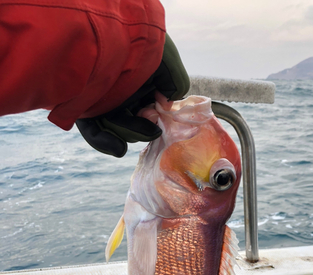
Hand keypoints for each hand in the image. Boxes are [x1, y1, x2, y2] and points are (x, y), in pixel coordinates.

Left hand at [75, 34, 189, 157]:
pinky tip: (118, 148)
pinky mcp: (86, 109)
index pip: (152, 112)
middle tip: (147, 117)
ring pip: (118, 130)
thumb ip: (175, 83)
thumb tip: (167, 104)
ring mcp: (105, 103)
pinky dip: (106, 142)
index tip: (158, 113)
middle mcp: (123, 94)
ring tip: (131, 124)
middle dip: (142, 127)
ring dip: (128, 132)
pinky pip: (95, 133)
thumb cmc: (139, 45)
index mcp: (142, 84)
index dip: (157, 118)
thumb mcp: (168, 62)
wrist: (104, 37)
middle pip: (136, 125)